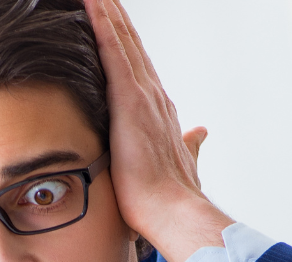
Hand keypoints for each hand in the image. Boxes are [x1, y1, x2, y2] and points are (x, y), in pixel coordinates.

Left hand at [84, 0, 234, 261]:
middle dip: (115, 16)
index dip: (126, 39)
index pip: (137, 66)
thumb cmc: (168, 199)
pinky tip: (91, 2)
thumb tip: (200, 134)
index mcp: (158, 111)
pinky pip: (112, 51)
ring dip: (107, 11)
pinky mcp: (130, 99)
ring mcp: (143, 94)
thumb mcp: (179, 165)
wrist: (173, 211)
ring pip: (121, 40)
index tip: (113, 17)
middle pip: (130, 44)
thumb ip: (189, 146)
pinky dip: (102, 24)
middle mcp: (153, 96)